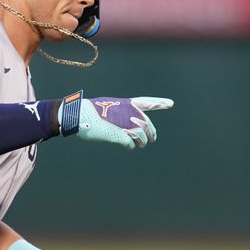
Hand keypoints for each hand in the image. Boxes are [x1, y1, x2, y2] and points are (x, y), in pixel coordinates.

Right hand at [59, 91, 173, 148]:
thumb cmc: (90, 111)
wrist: (79, 114)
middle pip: (147, 124)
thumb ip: (120, 114)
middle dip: (151, 132)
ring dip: (142, 142)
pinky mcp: (119, 135)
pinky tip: (129, 147)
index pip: (146, 102)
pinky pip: (130, 143)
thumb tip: (123, 126)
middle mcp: (128, 112)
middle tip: (152, 138)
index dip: (159, 102)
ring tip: (141, 145)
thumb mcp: (108, 107)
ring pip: (141, 135)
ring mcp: (125, 124)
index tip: (170, 103)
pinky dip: (130, 146)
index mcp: (126, 103)